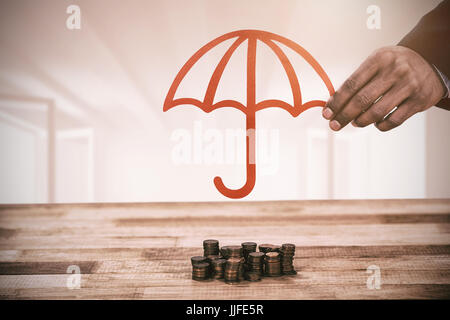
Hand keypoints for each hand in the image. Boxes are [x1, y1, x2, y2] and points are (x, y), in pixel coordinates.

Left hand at [323, 45, 444, 130]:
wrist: (430, 62)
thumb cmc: (395, 65)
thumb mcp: (377, 62)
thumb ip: (358, 80)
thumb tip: (335, 102)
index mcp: (380, 59)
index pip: (352, 84)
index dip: (337, 101)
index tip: (327, 113)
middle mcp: (395, 71)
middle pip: (362, 100)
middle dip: (344, 115)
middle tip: (334, 125)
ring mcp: (409, 86)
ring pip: (377, 112)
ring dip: (361, 121)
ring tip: (355, 123)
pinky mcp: (419, 100)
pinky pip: (394, 120)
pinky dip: (381, 125)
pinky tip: (376, 123)